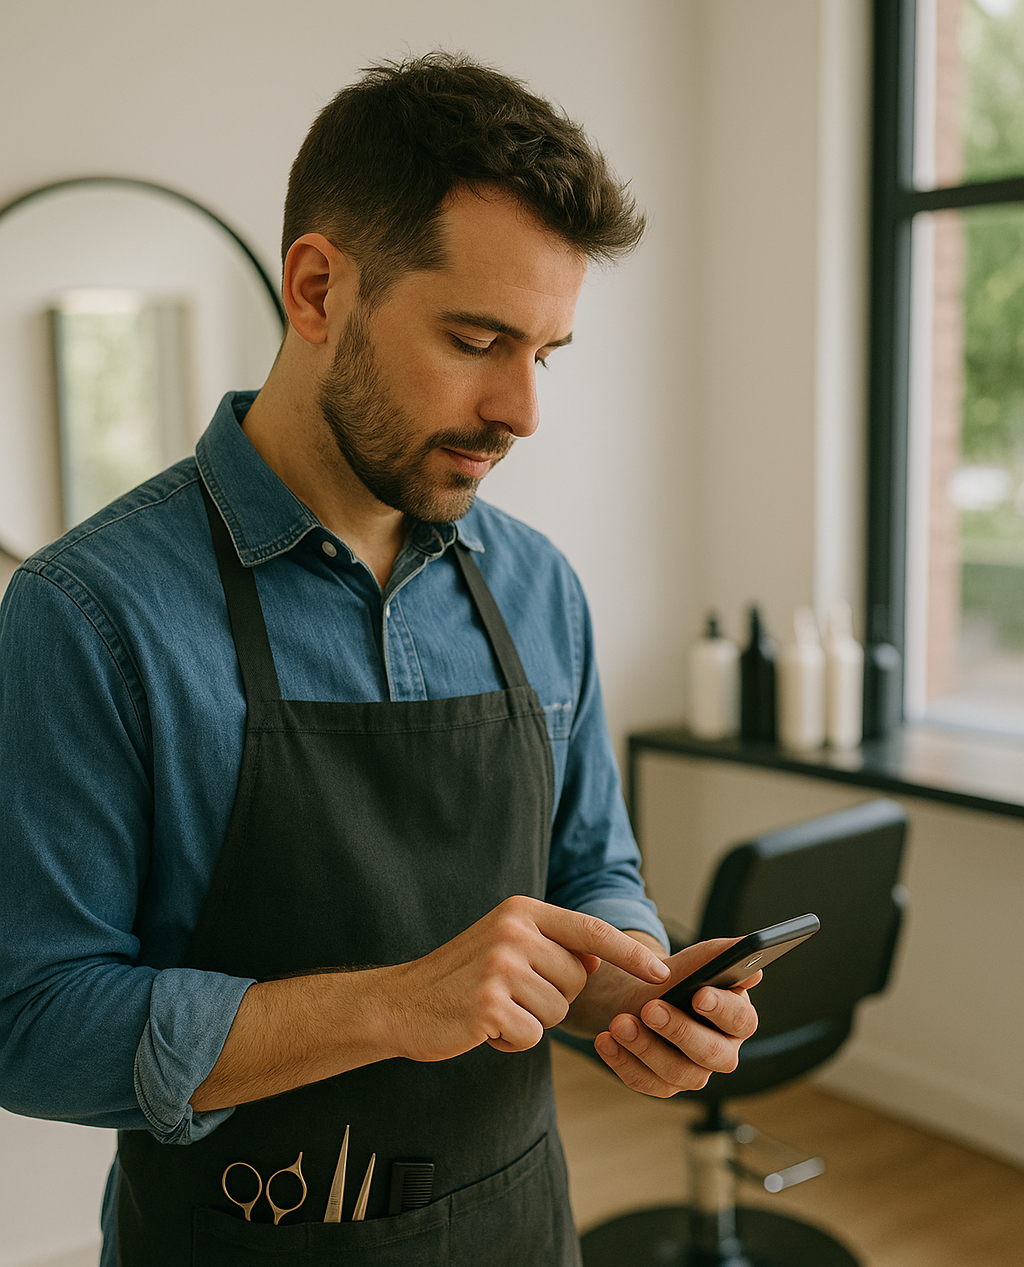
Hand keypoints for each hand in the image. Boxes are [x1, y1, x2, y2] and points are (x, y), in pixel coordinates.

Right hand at [377, 896, 670, 1063]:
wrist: (400, 1003)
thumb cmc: (459, 978)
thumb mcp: (506, 944)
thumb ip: (552, 945)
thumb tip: (599, 955)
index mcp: (521, 911)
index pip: (591, 930)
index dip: (630, 953)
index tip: (661, 973)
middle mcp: (513, 932)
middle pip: (577, 980)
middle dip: (553, 997)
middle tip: (509, 993)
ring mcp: (500, 967)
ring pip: (558, 1011)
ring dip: (531, 1020)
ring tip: (494, 1008)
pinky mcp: (489, 1004)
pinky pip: (533, 1035)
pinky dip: (512, 1041)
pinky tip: (484, 1027)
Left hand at [593, 938, 759, 1097]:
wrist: (640, 994)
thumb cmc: (675, 977)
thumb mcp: (693, 961)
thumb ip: (720, 956)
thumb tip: (750, 957)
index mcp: (737, 1019)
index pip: (741, 1020)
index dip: (722, 1009)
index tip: (698, 995)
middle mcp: (721, 1051)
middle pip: (711, 1054)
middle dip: (680, 1031)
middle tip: (651, 1009)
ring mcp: (693, 1073)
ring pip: (677, 1072)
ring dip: (645, 1048)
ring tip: (619, 1022)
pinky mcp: (664, 1084)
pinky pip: (646, 1082)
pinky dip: (623, 1063)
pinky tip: (605, 1041)